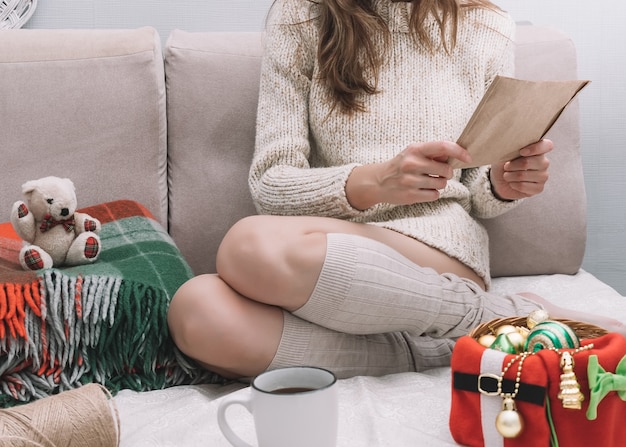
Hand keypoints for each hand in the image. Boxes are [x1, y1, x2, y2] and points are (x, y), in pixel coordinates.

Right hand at [346, 141, 470, 209]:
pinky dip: (432, 194)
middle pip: (446, 170)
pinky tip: (422, 190)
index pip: (443, 147)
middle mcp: (411, 164)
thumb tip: (455, 155)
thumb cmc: (400, 165)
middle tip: (439, 173)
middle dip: (447, 173)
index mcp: (414, 150)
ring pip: (441, 184)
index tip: (468, 158)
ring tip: (427, 182)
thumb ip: (432, 152)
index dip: (459, 152)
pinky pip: (435, 195)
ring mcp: (410, 181)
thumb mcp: (413, 152)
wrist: (378, 181)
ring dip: (439, 184)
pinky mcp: (410, 195)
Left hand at [490, 139, 552, 200]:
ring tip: (507, 175)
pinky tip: (512, 183)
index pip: (547, 145)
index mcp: (538, 150)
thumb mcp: (505, 153)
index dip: (535, 148)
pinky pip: (523, 186)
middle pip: (530, 162)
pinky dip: (513, 185)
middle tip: (506, 167)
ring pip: (523, 175)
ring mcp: (543, 176)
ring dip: (510, 176)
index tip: (521, 152)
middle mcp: (543, 163)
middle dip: (513, 165)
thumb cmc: (504, 164)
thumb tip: (511, 143)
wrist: (500, 181)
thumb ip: (511, 147)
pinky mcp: (539, 188)